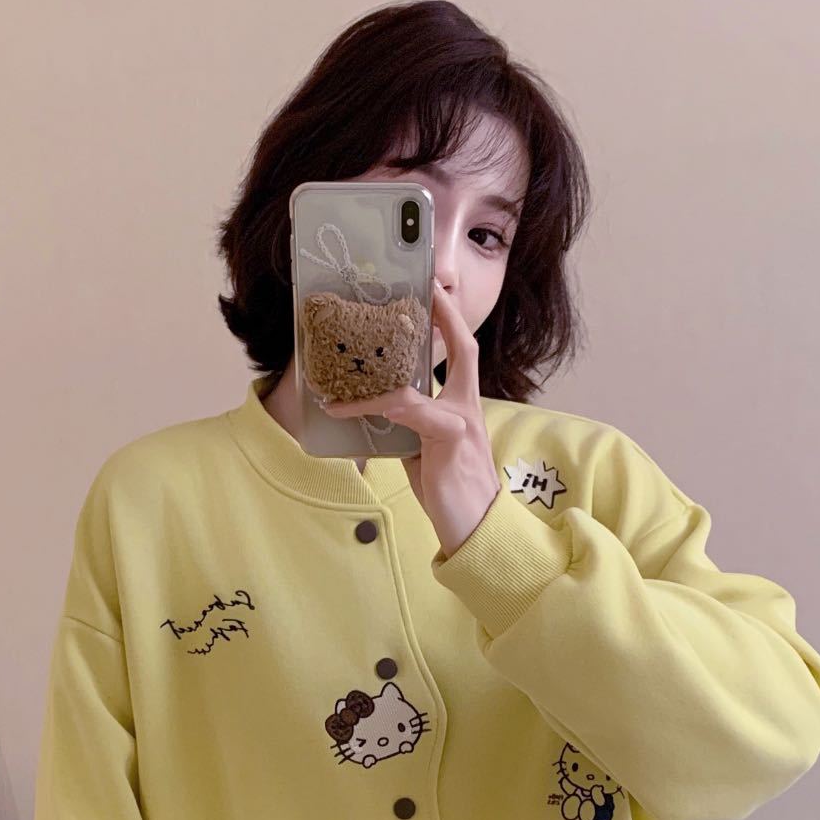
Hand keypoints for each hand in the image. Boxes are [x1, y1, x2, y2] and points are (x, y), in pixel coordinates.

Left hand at [322, 280, 500, 557]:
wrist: (477, 531)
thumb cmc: (452, 495)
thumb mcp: (426, 453)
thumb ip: (409, 428)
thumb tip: (380, 412)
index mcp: (464, 409)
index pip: (464, 355)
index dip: (451, 322)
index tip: (433, 295)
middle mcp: (468, 409)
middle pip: (466, 349)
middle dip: (446, 316)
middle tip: (422, 289)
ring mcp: (462, 423)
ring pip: (422, 382)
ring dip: (377, 373)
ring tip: (343, 359)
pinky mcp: (449, 440)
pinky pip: (406, 411)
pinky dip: (372, 406)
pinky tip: (341, 409)